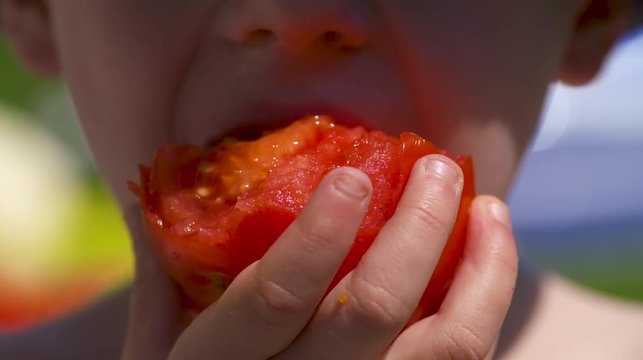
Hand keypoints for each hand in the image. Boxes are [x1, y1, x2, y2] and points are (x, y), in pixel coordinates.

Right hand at [121, 154, 517, 359]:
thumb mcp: (154, 351)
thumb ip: (160, 280)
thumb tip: (160, 200)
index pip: (276, 297)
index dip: (318, 233)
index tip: (353, 172)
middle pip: (372, 311)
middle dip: (416, 228)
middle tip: (436, 167)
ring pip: (444, 349)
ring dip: (479, 270)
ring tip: (487, 207)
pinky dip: (487, 305)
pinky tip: (489, 259)